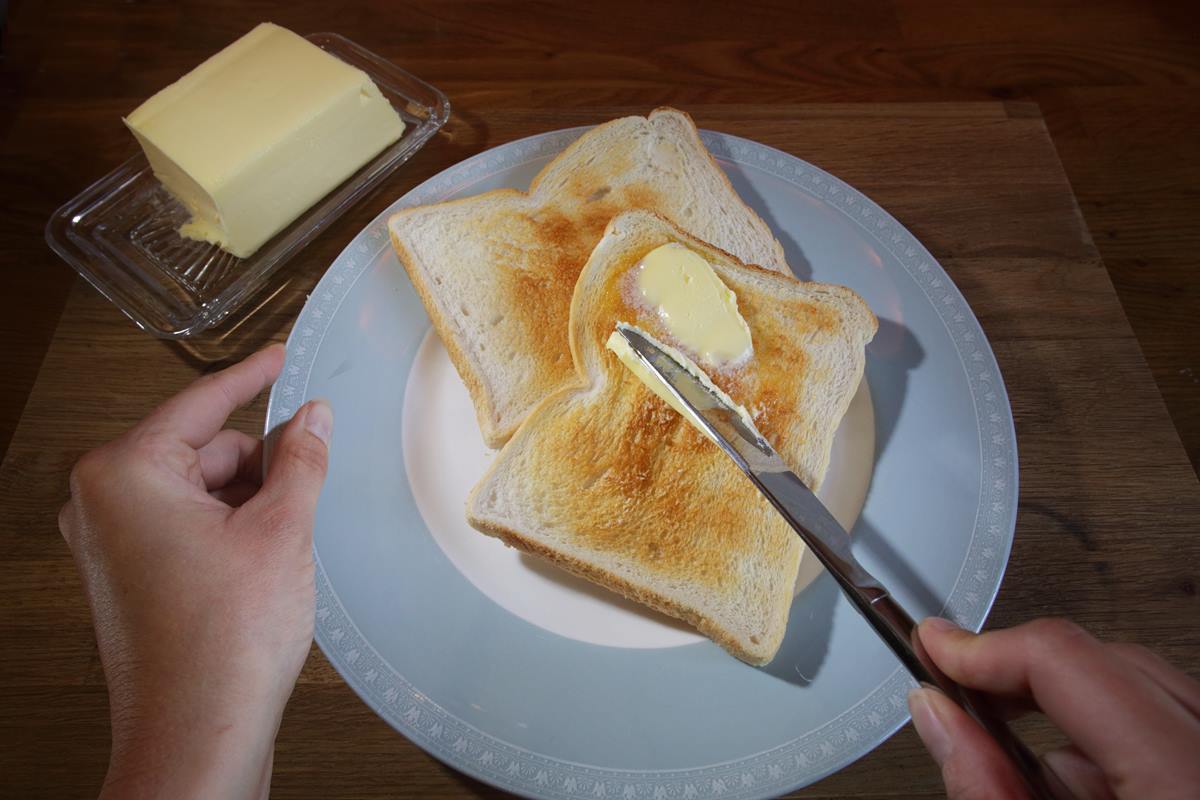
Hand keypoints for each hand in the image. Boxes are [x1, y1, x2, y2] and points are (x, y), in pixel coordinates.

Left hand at [58, 345, 332, 799]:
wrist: (198, 734)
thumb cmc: (224, 641)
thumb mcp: (281, 529)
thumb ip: (300, 458)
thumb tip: (313, 415)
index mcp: (124, 474)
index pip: (200, 403)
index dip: (250, 376)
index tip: (279, 355)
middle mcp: (102, 503)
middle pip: (202, 450)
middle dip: (260, 463)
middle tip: (308, 484)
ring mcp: (111, 545)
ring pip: (199, 490)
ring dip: (250, 502)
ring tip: (285, 543)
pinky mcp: (129, 579)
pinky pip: (187, 526)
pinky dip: (231, 530)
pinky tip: (266, 560)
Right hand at [908, 617, 1199, 799]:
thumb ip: (986, 785)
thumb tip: (936, 713)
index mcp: (1181, 780)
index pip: (1067, 661)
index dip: (985, 648)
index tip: (935, 647)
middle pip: (1108, 660)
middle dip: (1025, 680)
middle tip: (961, 691)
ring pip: (1141, 685)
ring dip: (1072, 717)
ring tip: (1033, 776)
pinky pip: (1171, 721)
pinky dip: (1115, 743)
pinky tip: (1084, 790)